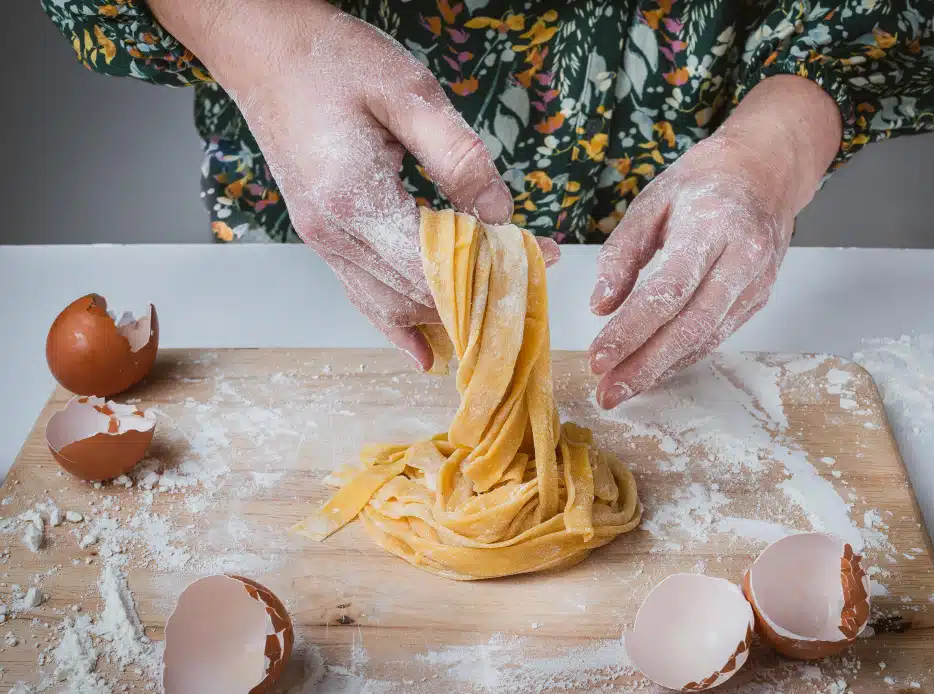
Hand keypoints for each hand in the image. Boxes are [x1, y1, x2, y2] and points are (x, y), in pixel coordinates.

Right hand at [149, 0, 557, 367]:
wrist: (263, 52)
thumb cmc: (332, 61)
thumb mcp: (408, 91)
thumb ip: (458, 157)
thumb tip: (500, 213)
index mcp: (355, 197)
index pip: (438, 263)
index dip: (494, 267)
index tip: (542, 255)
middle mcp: (333, 233)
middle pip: (419, 291)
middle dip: (480, 290)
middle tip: (532, 274)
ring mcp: (322, 241)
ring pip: (393, 303)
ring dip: (446, 311)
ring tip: (494, 309)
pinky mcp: (322, 237)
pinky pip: (363, 296)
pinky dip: (397, 325)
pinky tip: (423, 353)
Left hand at [588, 75, 841, 407]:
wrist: (766, 170)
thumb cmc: (704, 181)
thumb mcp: (653, 199)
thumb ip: (622, 253)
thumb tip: (600, 306)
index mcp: (713, 227)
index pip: (667, 292)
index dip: (631, 330)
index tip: (598, 358)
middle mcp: (742, 260)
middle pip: (691, 327)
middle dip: (646, 366)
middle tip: (607, 393)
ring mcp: (756, 284)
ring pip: (706, 339)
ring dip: (661, 370)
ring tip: (620, 389)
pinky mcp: (758, 299)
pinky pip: (716, 336)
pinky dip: (682, 358)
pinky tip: (652, 370)